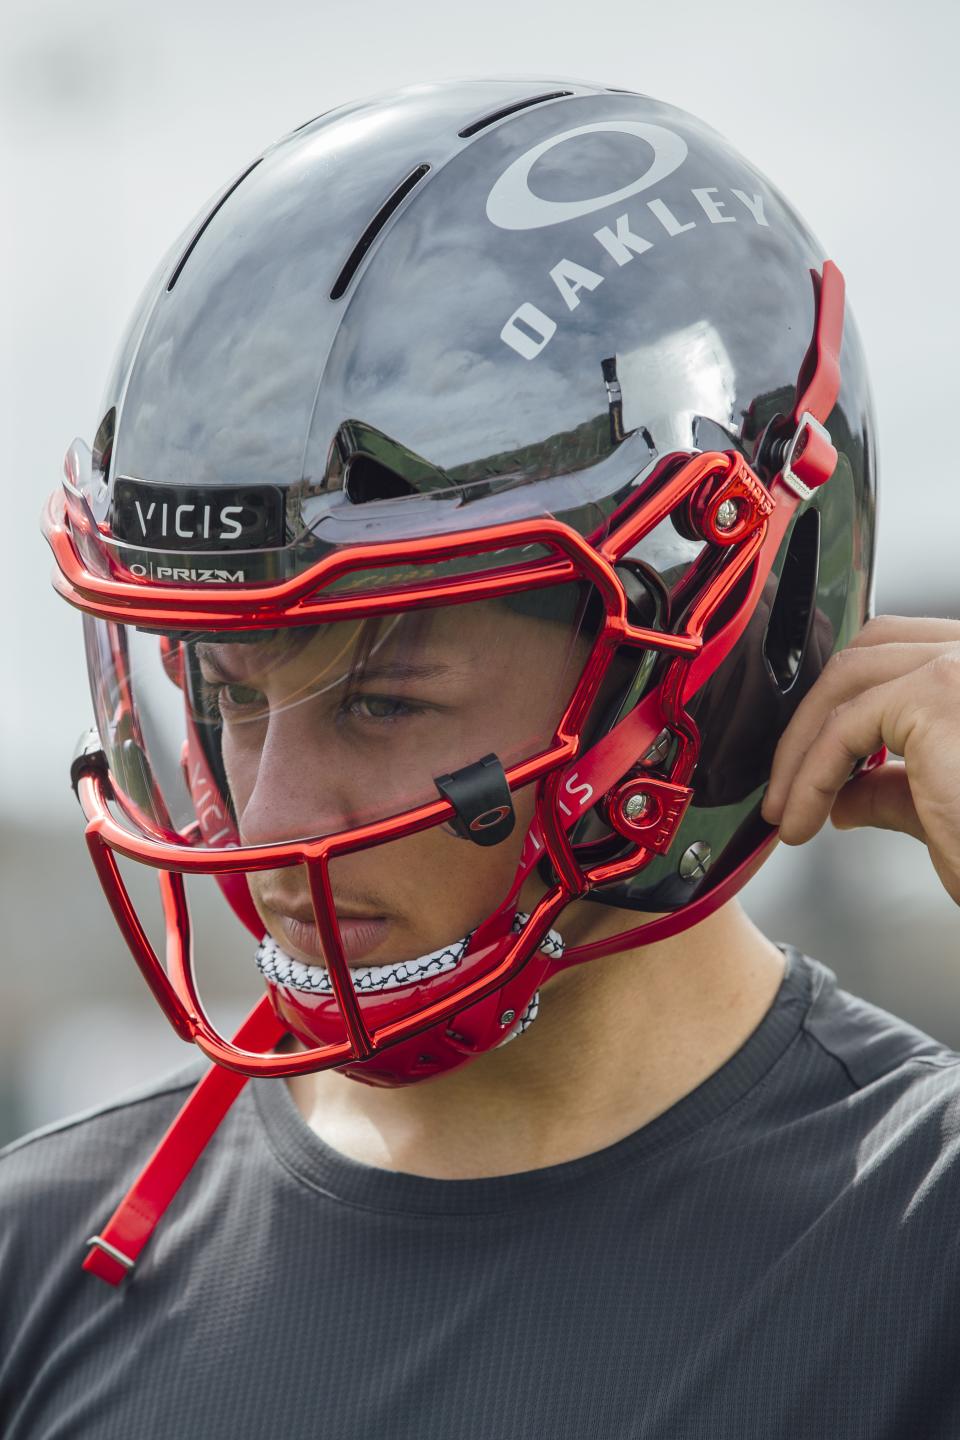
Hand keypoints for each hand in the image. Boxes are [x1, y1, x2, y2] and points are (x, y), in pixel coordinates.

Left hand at [761, 615, 959, 905]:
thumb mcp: (951, 815)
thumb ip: (900, 789)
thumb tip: (849, 795)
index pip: (902, 656)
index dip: (847, 705)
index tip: (814, 769)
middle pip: (870, 651)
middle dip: (814, 718)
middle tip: (785, 788)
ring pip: (850, 677)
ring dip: (803, 744)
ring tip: (787, 808)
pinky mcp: (939, 694)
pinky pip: (845, 728)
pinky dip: (810, 775)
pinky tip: (801, 819)